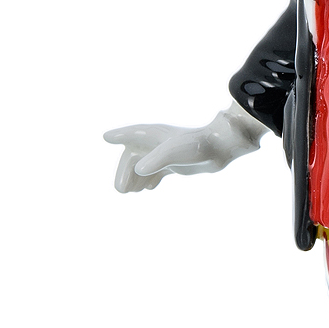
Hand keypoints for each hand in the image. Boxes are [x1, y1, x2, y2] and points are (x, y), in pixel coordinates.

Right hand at [103, 103, 265, 192]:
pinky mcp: (177, 162)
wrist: (222, 149)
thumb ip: (155, 161)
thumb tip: (138, 170)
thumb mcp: (174, 152)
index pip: (132, 135)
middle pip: (134, 157)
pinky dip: (150, 179)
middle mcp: (158, 143)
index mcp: (154, 136)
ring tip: (128, 192)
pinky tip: (148, 189)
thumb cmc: (198, 147)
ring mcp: (167, 152)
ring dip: (135, 177)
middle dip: (125, 172)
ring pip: (144, 165)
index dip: (119, 136)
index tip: (107, 137)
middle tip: (121, 190)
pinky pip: (158, 171)